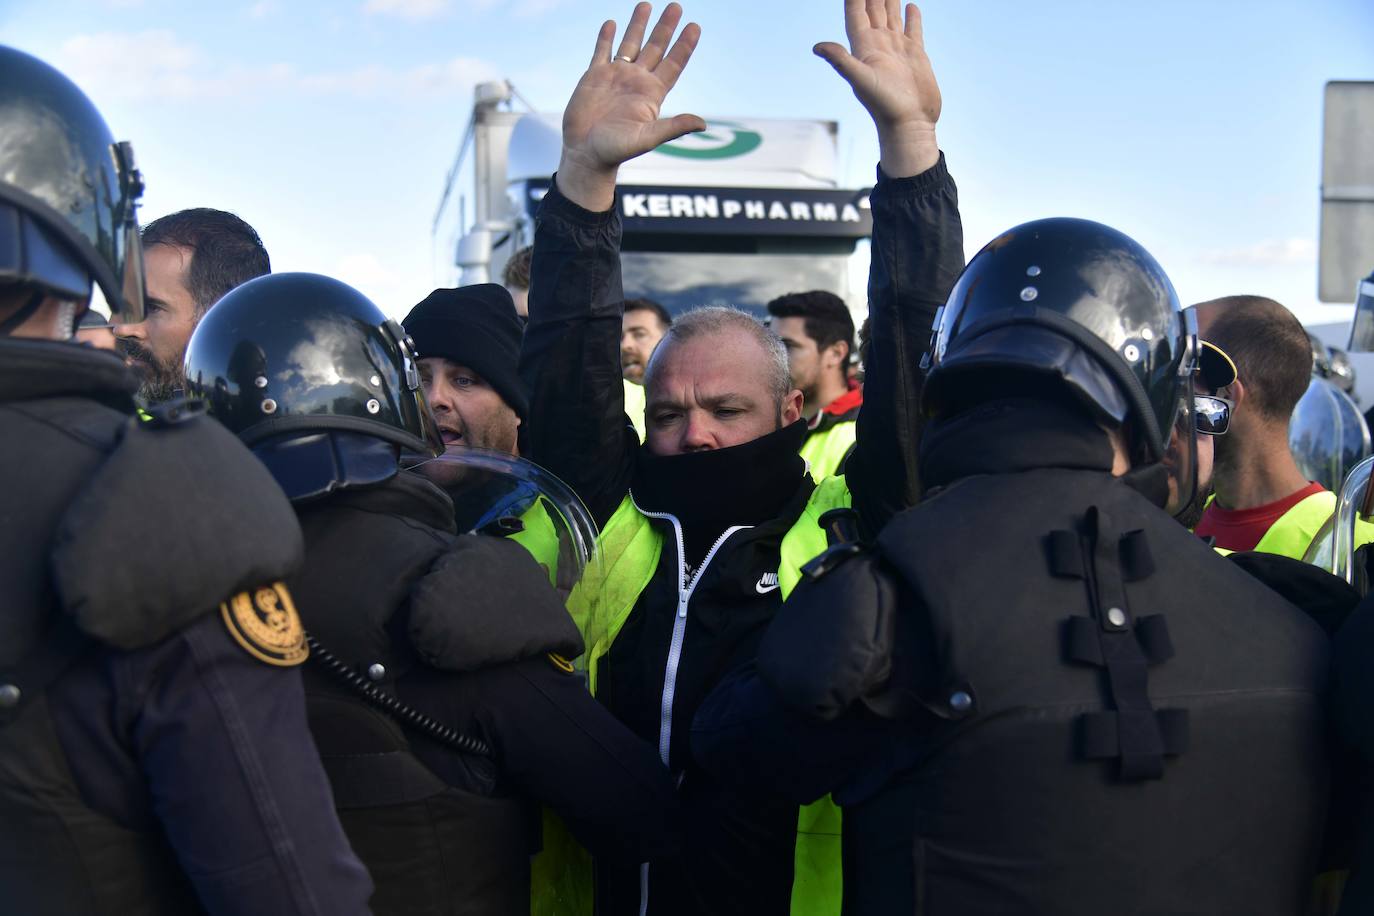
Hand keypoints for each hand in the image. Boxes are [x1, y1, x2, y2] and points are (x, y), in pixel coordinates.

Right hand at [558, 2, 704, 210]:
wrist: (585, 154)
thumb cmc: (616, 150)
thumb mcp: (647, 139)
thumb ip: (673, 127)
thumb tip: (702, 124)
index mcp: (651, 94)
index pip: (673, 63)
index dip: (684, 45)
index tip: (695, 26)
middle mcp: (636, 82)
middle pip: (655, 48)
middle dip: (666, 27)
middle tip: (676, 5)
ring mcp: (615, 77)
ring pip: (630, 44)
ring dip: (638, 25)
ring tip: (646, 4)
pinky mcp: (594, 77)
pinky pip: (602, 51)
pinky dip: (606, 37)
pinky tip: (611, 23)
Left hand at [815, 0, 940, 176]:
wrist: (910, 125)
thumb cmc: (885, 106)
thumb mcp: (861, 80)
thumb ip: (841, 61)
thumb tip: (817, 46)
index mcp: (864, 47)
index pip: (856, 13)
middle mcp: (878, 46)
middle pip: (873, 9)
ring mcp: (897, 50)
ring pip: (891, 16)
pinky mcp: (915, 56)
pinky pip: (911, 30)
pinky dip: (911, 17)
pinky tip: (911, 5)